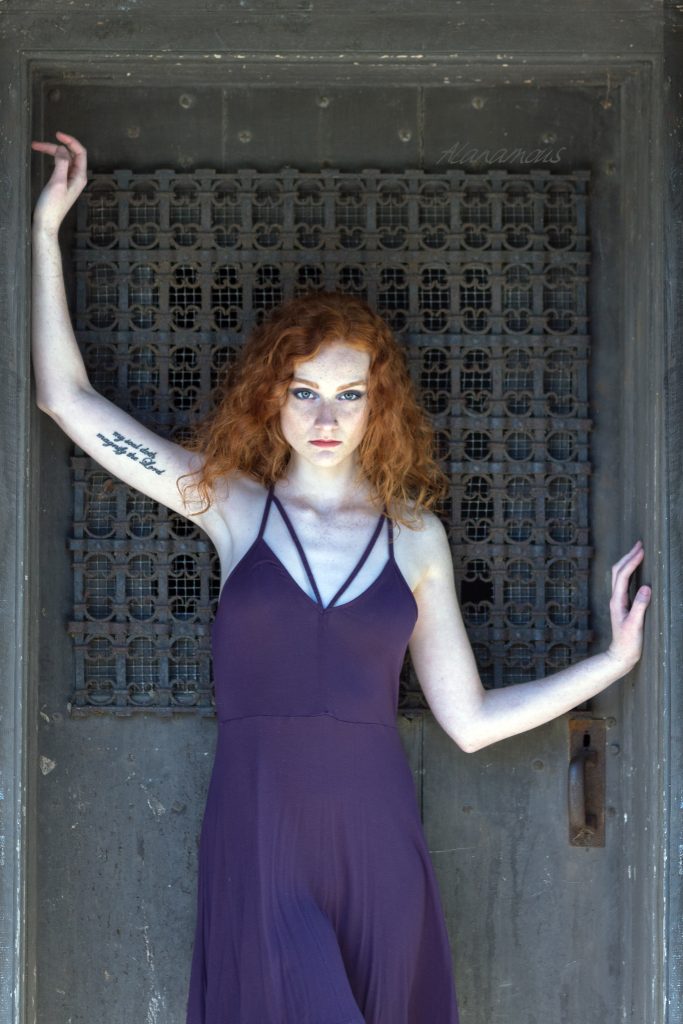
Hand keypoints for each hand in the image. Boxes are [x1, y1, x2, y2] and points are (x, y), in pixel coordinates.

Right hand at [31, 131, 87, 235]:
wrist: (46, 223)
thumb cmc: (52, 206)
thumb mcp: (57, 182)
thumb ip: (61, 163)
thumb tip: (62, 148)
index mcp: (79, 177)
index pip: (80, 153)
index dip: (70, 141)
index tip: (57, 134)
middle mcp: (77, 178)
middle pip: (70, 155)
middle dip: (56, 146)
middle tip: (38, 144)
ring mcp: (70, 181)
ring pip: (63, 159)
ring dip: (51, 151)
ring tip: (36, 147)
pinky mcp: (62, 184)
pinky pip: (60, 166)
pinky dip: (52, 159)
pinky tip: (44, 157)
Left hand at [606, 540, 650, 670]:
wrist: (620, 655)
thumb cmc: (628, 643)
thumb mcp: (635, 625)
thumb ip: (640, 606)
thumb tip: (646, 587)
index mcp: (618, 601)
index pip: (623, 575)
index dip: (632, 561)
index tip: (642, 550)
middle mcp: (616, 598)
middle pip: (618, 571)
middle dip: (628, 556)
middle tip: (640, 544)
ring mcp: (618, 601)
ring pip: (619, 575)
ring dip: (627, 561)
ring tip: (638, 551)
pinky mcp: (622, 605)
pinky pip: (624, 582)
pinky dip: (629, 571)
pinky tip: (636, 570)